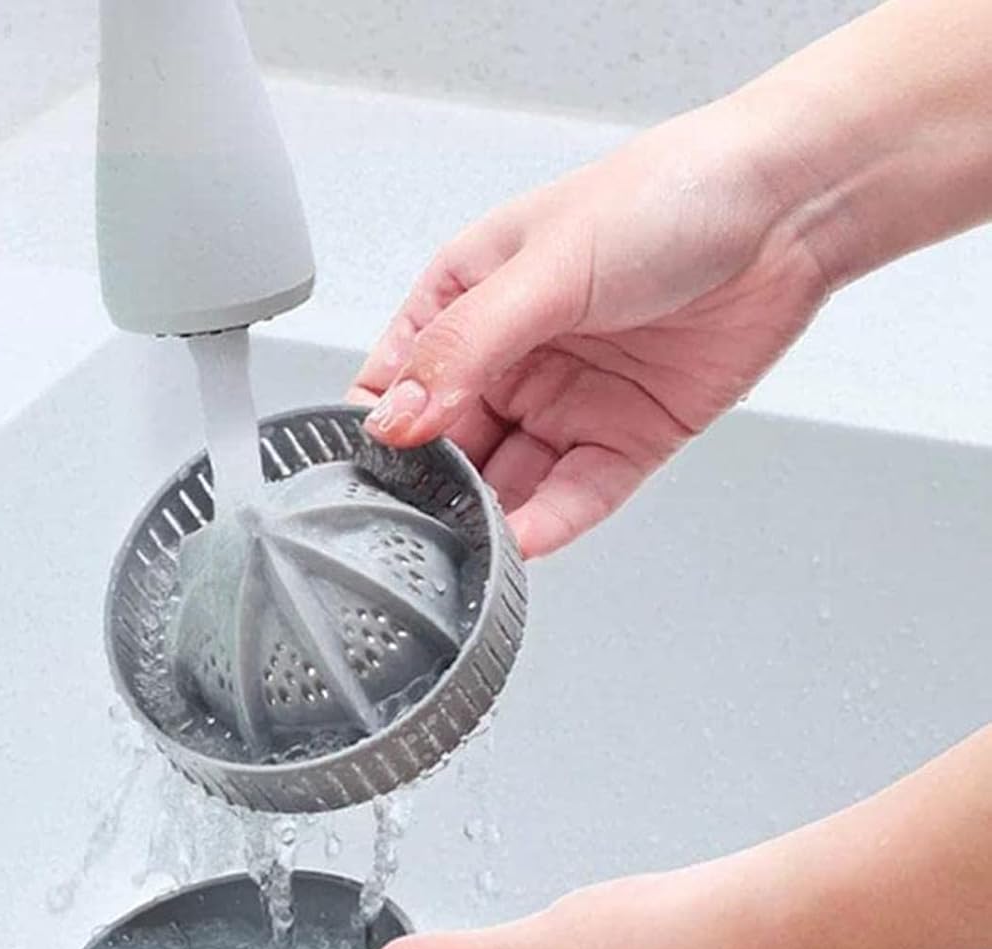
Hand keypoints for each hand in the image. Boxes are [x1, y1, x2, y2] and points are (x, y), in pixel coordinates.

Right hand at [348, 98, 830, 557]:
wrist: (787, 208)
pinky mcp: (621, 441)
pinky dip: (547, 524)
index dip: (377, 428)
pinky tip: (523, 543)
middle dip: (431, 487)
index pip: (394, 380)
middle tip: (414, 525)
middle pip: (446, 445)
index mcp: (467, 300)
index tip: (369, 469)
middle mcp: (510, 358)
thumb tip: (396, 417)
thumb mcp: (543, 267)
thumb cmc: (667, 196)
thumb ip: (464, 348)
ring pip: (506, 481)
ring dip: (487, 516)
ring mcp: (564, 403)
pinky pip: (572, 497)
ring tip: (468, 544)